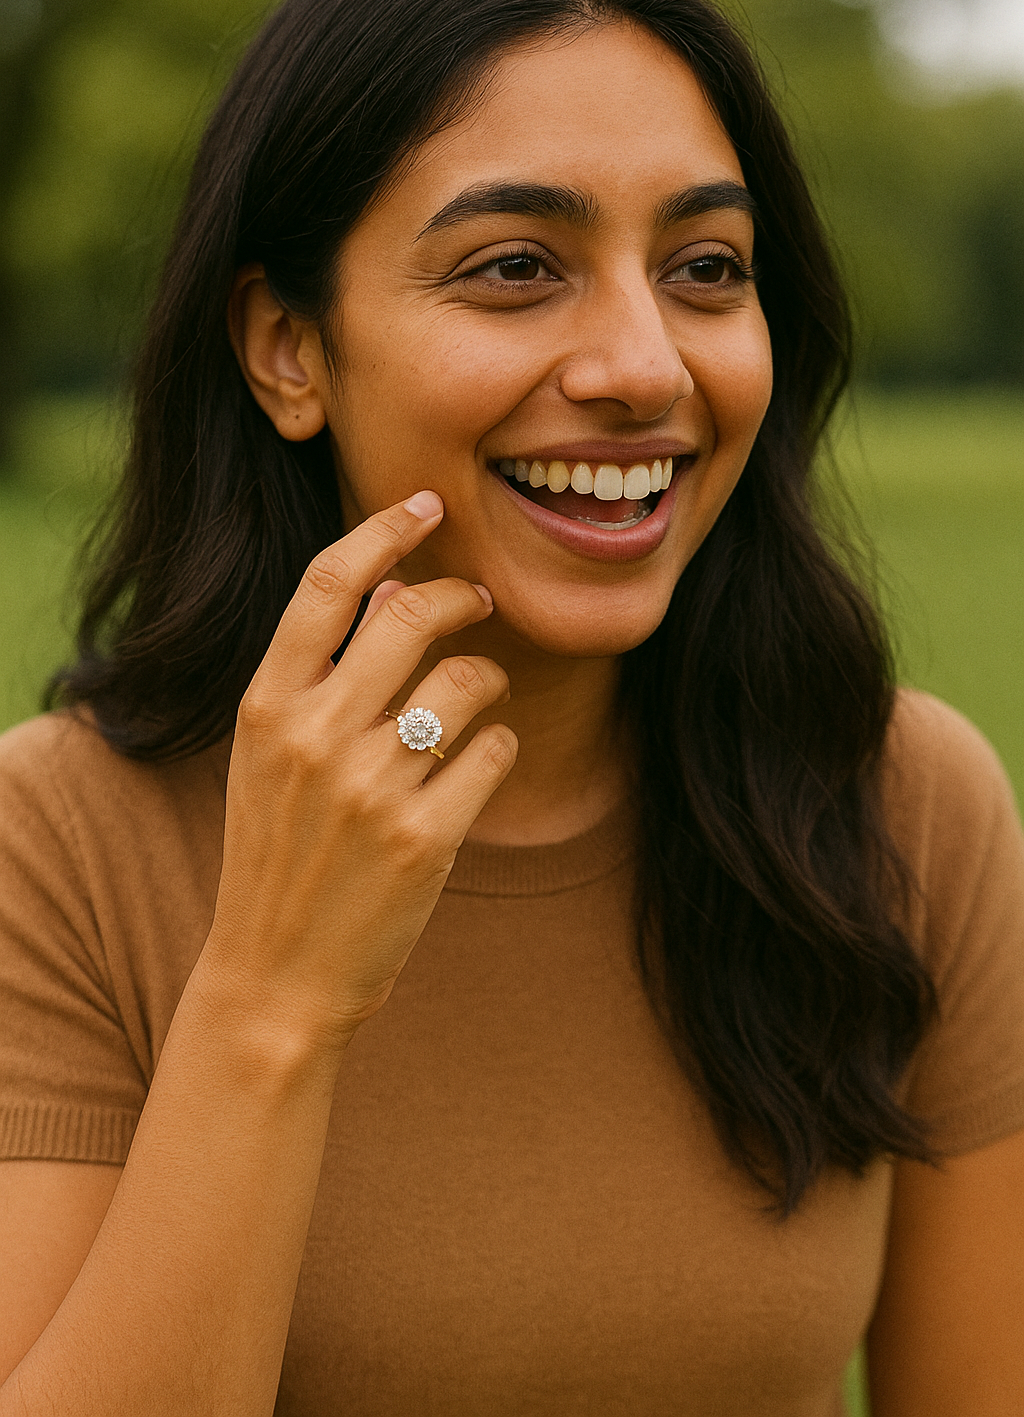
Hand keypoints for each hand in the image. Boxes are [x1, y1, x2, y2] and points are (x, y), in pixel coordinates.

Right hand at [202, 492, 516, 1050]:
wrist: (274, 977)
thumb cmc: (276, 854)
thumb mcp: (268, 756)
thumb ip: (317, 672)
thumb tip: (390, 582)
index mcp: (266, 707)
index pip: (326, 585)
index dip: (382, 529)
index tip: (424, 504)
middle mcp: (314, 737)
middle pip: (411, 614)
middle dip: (459, 594)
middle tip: (476, 600)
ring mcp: (371, 788)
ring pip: (466, 680)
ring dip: (486, 675)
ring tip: (477, 695)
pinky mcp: (426, 838)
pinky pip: (495, 751)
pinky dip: (498, 747)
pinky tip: (479, 764)